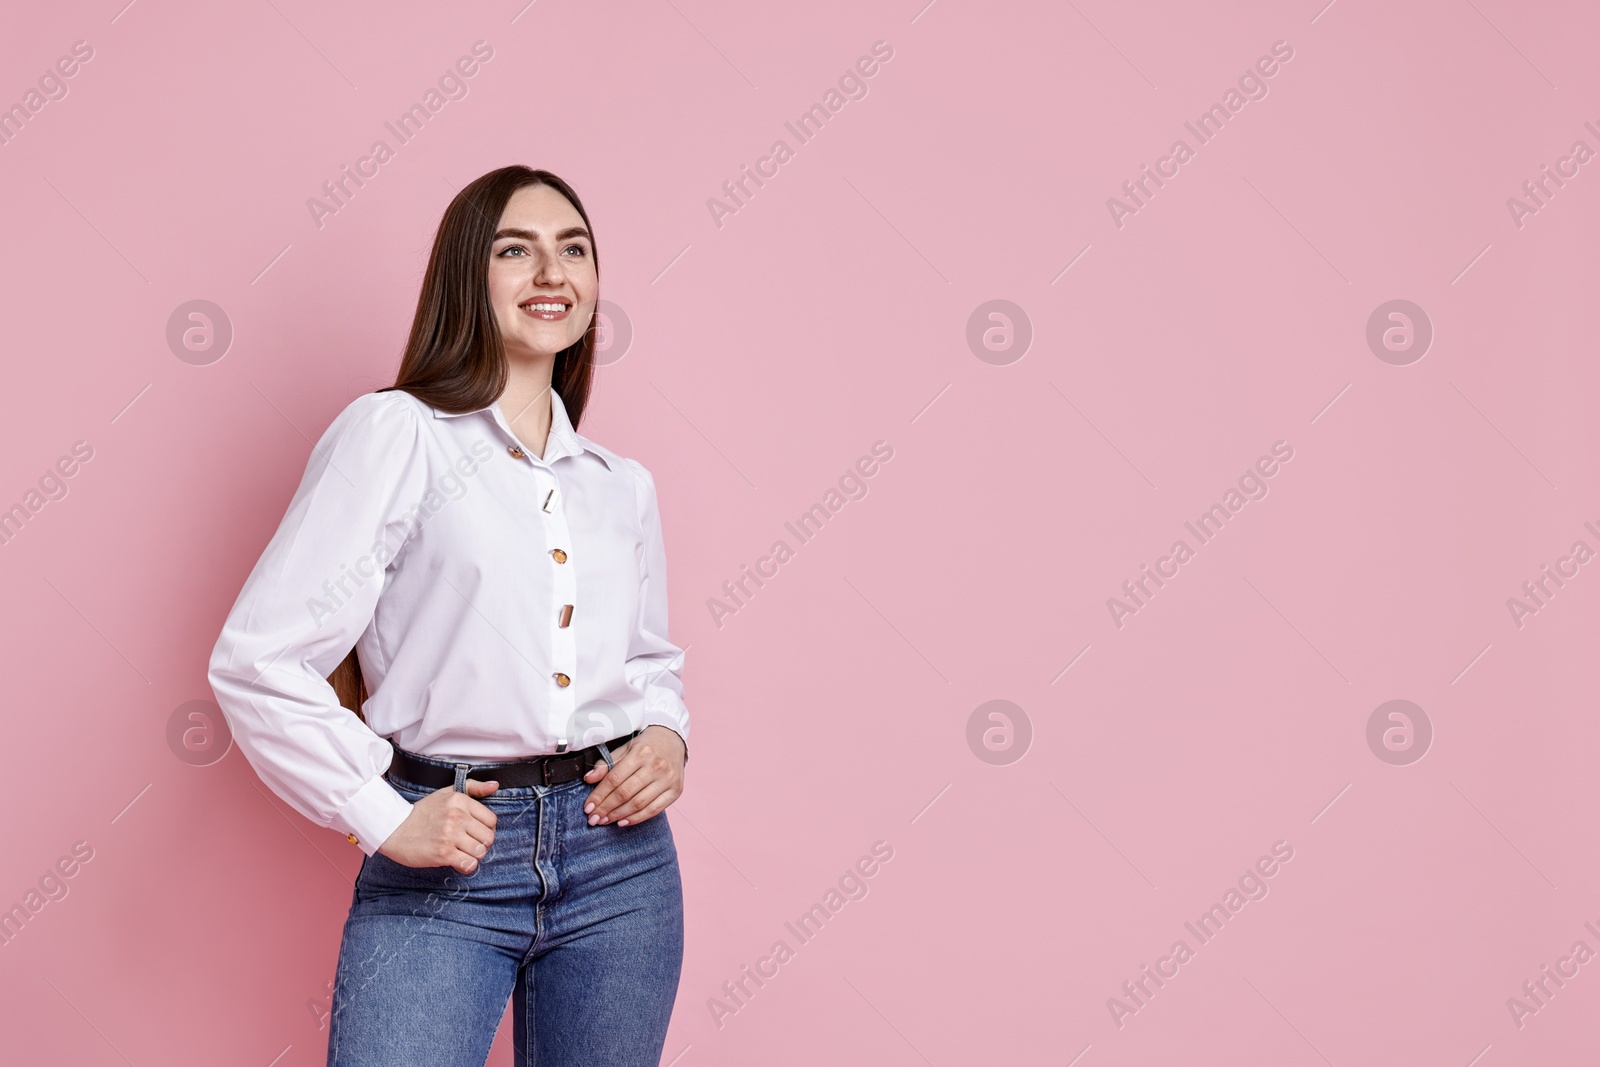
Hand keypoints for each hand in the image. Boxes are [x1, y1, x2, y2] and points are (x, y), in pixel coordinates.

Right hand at [376, 778, 499, 872]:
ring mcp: (450, 835)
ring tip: (461, 852)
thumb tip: (494, 785)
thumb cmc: (422, 813)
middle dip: (480, 844)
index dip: (485, 829)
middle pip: (488, 838)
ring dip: (473, 855)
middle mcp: (457, 816)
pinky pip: (469, 864)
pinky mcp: (443, 853)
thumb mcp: (446, 793)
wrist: (394, 829)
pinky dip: (466, 866)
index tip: (473, 832)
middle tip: (467, 844)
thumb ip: (473, 787)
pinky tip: (456, 861)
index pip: (491, 820)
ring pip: (480, 852)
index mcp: (460, 801)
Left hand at [583, 725, 684, 826]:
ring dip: (618, 815)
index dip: (599, 795)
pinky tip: (623, 822)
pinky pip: (654, 810)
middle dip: (606, 808)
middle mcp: (656, 766)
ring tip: (605, 820)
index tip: (588, 807)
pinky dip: (637, 818)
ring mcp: (668, 779)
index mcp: (641, 752)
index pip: (614, 779)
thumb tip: (589, 779)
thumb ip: (606, 763)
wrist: (672, 741)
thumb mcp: (624, 748)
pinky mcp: (676, 790)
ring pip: (638, 804)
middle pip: (625, 793)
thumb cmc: (645, 746)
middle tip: (594, 819)